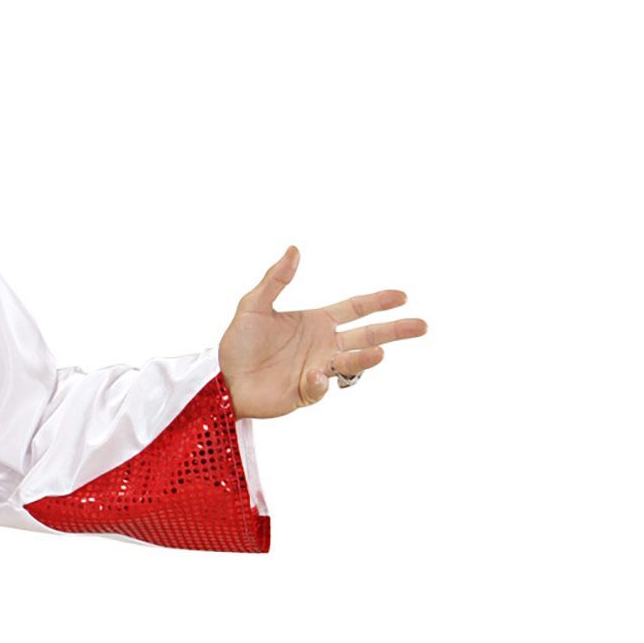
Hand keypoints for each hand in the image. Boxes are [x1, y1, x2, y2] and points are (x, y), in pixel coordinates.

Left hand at [218, 246, 427, 418]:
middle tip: (422, 326)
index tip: (403, 296)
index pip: (355, 309)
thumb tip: (294, 250)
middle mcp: (323, 345)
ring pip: (352, 363)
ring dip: (367, 358)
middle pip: (367, 335)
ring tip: (381, 352)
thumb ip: (275, 280)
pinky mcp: (306, 392)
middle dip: (395, 330)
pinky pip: (321, 387)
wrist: (221, 380)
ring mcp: (318, 369)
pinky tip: (311, 375)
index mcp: (316, 322)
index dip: (378, 302)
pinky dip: (320, 381)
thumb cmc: (237, 344)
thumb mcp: (253, 306)